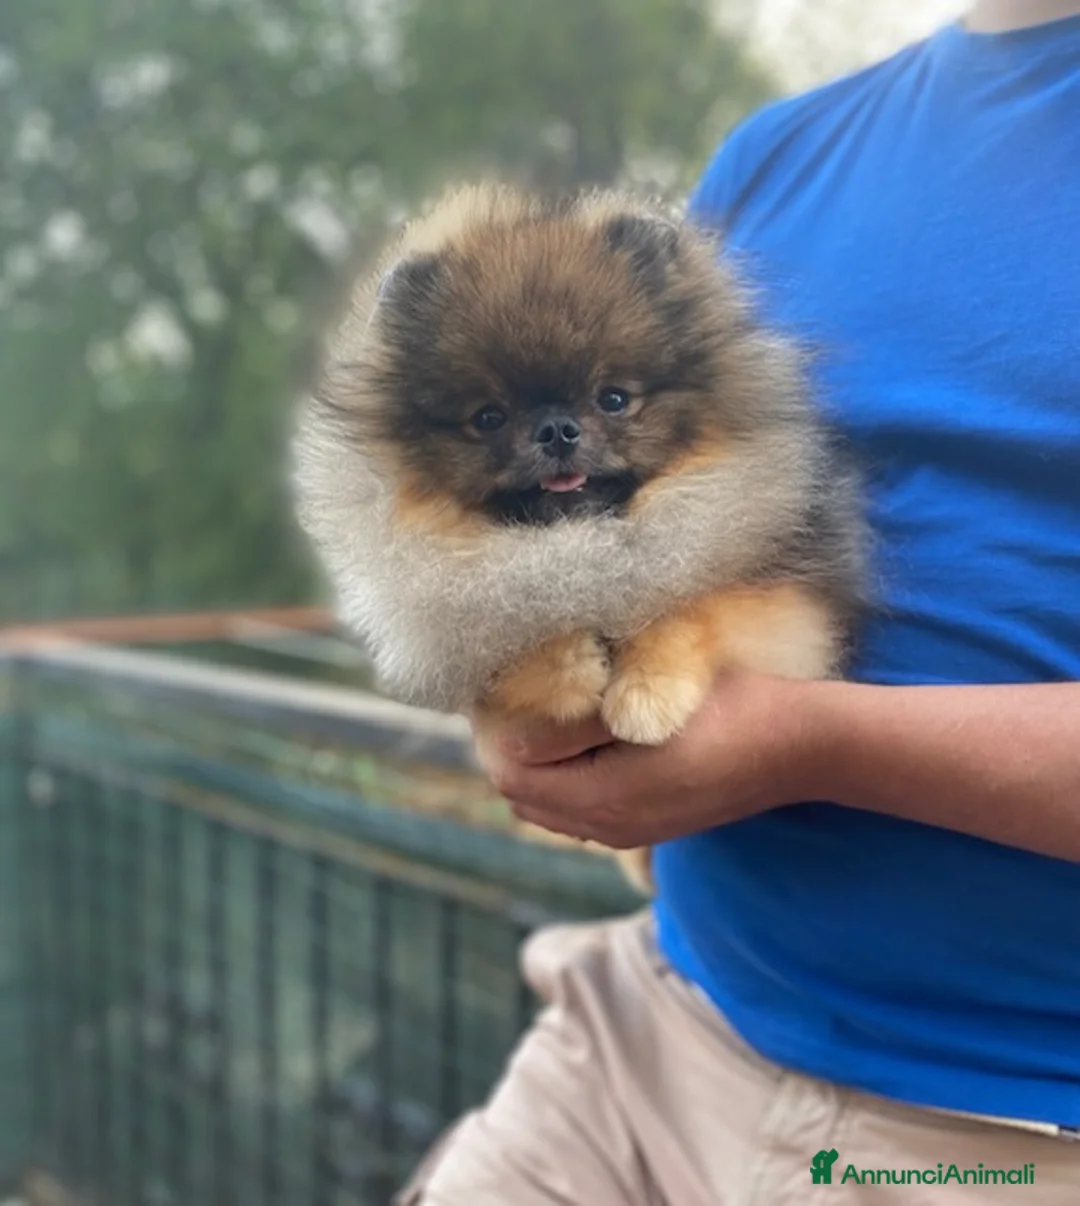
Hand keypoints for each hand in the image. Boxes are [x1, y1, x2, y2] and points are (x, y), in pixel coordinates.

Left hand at [471, 670, 827, 848]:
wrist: (801, 746)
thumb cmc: (732, 705)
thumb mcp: (650, 696)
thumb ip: (578, 715)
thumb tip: (513, 725)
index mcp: (606, 797)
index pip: (512, 773)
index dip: (494, 729)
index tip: (499, 685)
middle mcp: (611, 827)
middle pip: (521, 796)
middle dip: (505, 749)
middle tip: (510, 695)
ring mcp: (630, 832)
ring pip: (547, 809)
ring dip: (533, 767)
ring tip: (539, 716)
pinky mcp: (648, 828)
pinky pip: (577, 815)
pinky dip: (562, 782)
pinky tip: (579, 742)